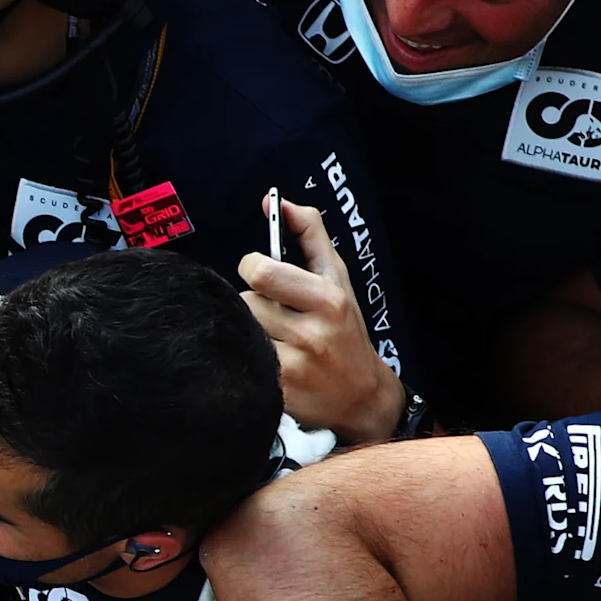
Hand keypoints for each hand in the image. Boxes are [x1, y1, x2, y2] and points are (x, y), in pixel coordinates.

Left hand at [240, 197, 404, 447]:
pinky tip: (268, 360)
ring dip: (248, 331)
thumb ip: (309, 235)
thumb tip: (278, 203)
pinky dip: (246, 357)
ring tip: (274, 339)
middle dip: (253, 304)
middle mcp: (311, 334)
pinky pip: (239, 360)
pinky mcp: (276, 393)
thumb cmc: (345, 331)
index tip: (262, 274)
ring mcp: (293, 367)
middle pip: (245, 302)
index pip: (260, 271)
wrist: (361, 397)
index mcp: (327, 299)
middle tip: (274, 316)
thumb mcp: (337, 278)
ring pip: (240, 331)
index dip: (253, 267)